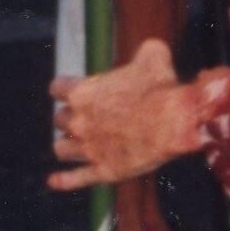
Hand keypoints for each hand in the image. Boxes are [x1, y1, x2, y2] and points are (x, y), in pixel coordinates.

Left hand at [51, 38, 202, 187]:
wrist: (176, 122)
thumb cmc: (162, 88)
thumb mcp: (153, 56)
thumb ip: (145, 51)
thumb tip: (152, 49)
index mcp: (82, 92)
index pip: (57, 89)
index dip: (65, 89)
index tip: (72, 91)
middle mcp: (79, 121)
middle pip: (59, 119)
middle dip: (70, 117)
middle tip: (84, 117)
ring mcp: (88, 148)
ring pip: (61, 149)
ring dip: (68, 145)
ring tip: (77, 143)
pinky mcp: (102, 170)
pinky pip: (74, 179)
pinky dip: (62, 180)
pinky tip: (53, 181)